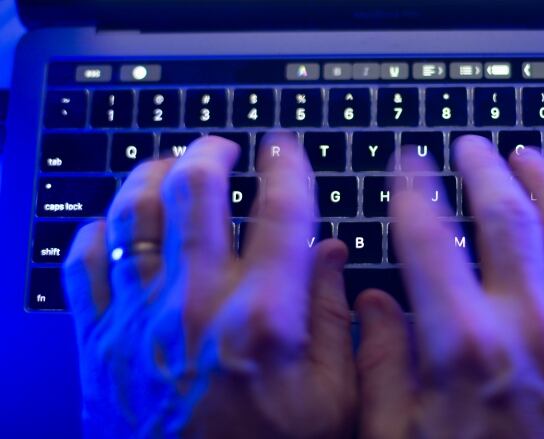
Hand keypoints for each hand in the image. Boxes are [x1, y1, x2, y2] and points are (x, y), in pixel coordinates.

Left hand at [64, 134, 355, 437]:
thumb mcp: (332, 400)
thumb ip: (337, 319)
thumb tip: (332, 252)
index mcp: (263, 319)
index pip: (281, 212)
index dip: (287, 166)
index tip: (285, 148)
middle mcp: (196, 306)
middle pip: (195, 191)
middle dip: (211, 153)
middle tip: (222, 146)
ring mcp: (139, 319)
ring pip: (134, 213)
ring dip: (152, 175)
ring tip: (170, 166)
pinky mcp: (99, 341)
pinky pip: (84, 263)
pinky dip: (100, 231)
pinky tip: (118, 225)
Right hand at [356, 136, 543, 437]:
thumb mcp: (396, 436)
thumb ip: (379, 364)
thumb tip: (370, 304)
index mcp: (463, 347)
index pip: (428, 238)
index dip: (414, 188)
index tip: (409, 162)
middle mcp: (530, 328)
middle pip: (504, 217)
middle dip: (482, 169)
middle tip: (468, 147)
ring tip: (527, 155)